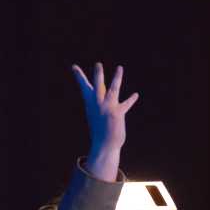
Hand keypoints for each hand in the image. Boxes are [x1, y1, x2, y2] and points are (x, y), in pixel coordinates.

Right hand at [72, 62, 138, 179]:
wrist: (104, 145)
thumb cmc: (101, 130)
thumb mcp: (97, 115)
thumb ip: (100, 103)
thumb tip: (102, 97)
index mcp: (90, 103)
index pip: (84, 87)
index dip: (79, 76)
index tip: (74, 67)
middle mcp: (97, 104)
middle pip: (97, 86)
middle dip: (98, 75)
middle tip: (98, 64)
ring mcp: (107, 108)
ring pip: (112, 90)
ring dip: (117, 79)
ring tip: (120, 68)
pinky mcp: (117, 113)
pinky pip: (125, 104)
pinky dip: (131, 100)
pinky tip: (136, 95)